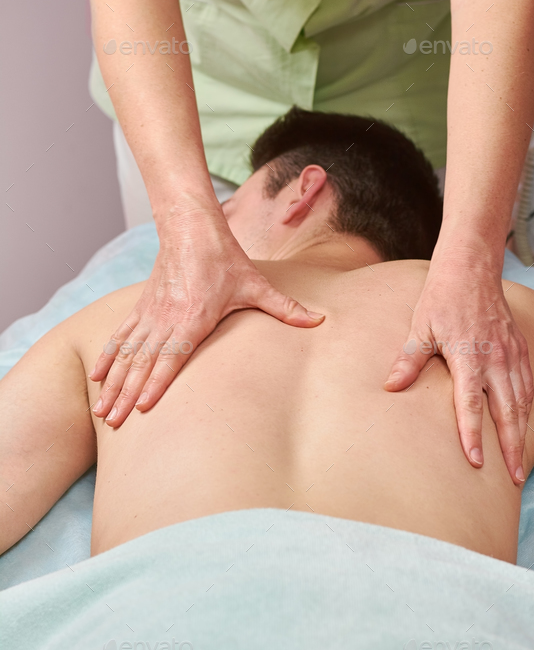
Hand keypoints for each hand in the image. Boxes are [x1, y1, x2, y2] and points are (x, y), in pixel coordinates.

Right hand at [89, 207, 323, 426]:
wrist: (191, 227)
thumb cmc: (225, 258)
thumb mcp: (256, 285)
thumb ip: (286, 307)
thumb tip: (319, 321)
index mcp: (193, 318)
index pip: (172, 358)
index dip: (156, 384)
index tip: (142, 408)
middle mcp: (166, 319)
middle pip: (142, 363)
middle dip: (127, 395)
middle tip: (113, 422)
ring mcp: (151, 314)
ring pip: (127, 354)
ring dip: (114, 383)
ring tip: (102, 411)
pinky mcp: (142, 308)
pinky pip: (121, 337)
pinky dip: (108, 358)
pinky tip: (98, 377)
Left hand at [385, 253, 533, 485]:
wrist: (471, 267)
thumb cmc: (441, 297)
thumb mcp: (419, 327)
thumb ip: (408, 360)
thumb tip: (391, 386)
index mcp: (469, 356)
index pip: (471, 405)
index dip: (472, 435)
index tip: (475, 461)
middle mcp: (495, 358)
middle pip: (508, 412)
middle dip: (512, 447)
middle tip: (514, 477)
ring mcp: (511, 353)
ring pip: (523, 401)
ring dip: (523, 432)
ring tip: (521, 460)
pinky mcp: (519, 347)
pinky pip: (528, 384)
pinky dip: (529, 407)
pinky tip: (525, 423)